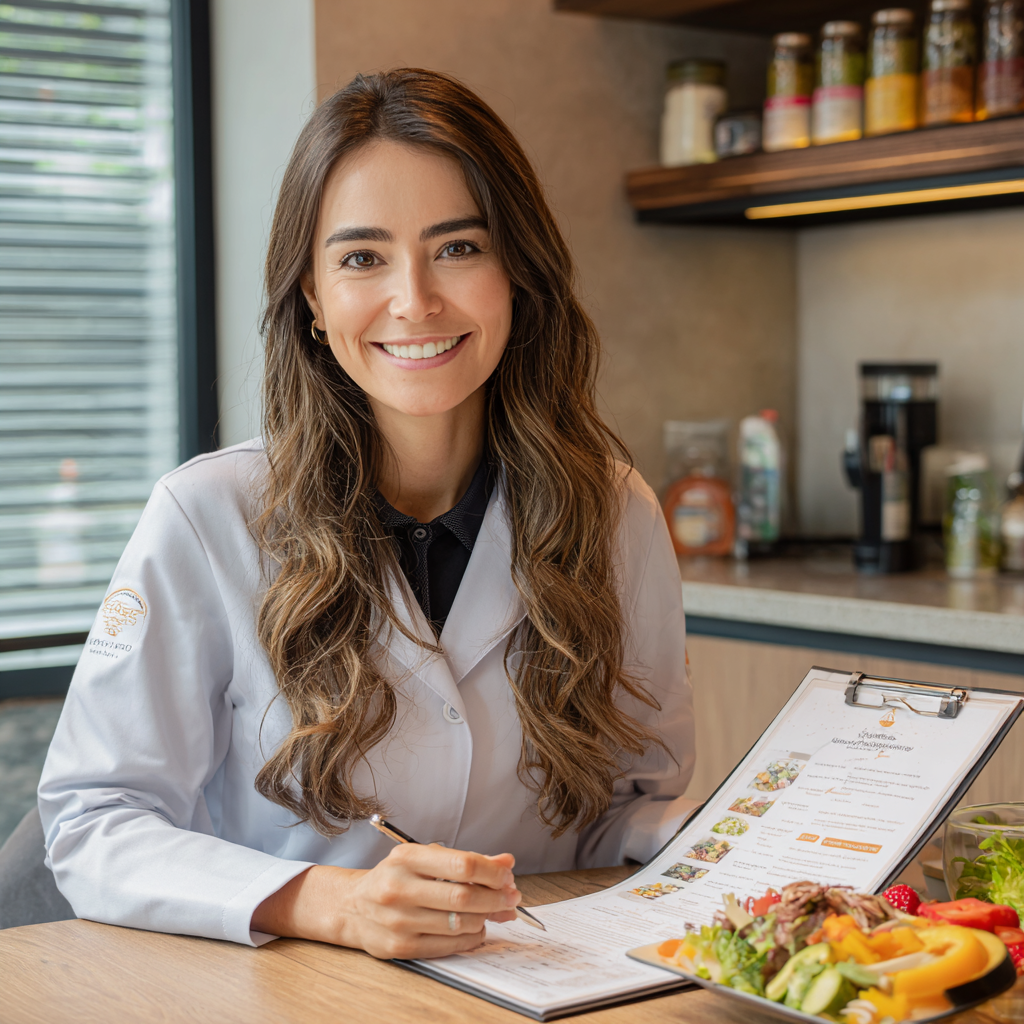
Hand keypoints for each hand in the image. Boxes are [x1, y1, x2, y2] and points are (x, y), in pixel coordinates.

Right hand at [251, 843, 520, 958]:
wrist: (352, 906)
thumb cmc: (396, 878)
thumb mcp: (425, 858)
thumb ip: (465, 860)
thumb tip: (506, 864)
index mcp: (406, 858)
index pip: (463, 865)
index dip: (493, 872)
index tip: (508, 875)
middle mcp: (399, 888)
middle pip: (464, 897)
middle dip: (496, 898)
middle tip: (511, 897)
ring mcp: (398, 921)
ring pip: (460, 924)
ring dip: (486, 918)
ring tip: (493, 911)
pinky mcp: (400, 947)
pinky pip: (449, 945)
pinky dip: (471, 937)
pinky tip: (475, 927)